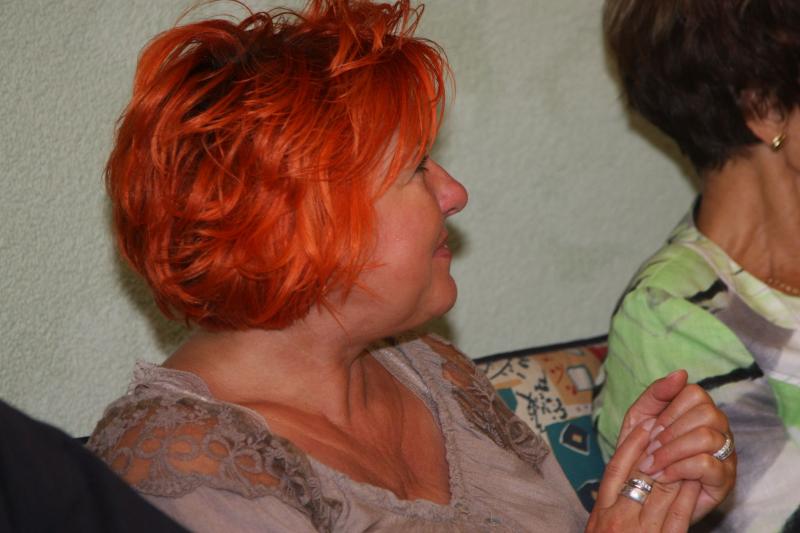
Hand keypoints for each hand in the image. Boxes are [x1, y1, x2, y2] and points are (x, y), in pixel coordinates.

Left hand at [588, 371, 735, 529]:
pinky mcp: (724, 480)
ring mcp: (725, 454)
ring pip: (707, 437)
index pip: (695, 393)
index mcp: (698, 410)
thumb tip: (681, 373)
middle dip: (671, 432)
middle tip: (650, 449)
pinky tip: (662, 475)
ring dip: (671, 451)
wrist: (639, 489)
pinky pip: (708, 464)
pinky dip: (679, 468)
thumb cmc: (641, 450)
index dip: (670, 410)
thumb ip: (657, 392)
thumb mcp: (640, 417)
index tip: (652, 428)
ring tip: (651, 464)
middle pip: (706, 413)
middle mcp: (718, 429)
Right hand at [588, 418, 693, 531]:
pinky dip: (687, 497)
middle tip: (671, 427)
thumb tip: (626, 474)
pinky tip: (695, 481)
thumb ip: (610, 502)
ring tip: (689, 446)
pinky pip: (677, 517)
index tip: (643, 425)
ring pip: (661, 492)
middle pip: (639, 475)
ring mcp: (640, 532)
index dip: (630, 445)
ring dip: (677, 467)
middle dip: (658, 449)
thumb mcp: (598, 524)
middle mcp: (618, 518)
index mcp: (602, 511)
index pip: (615, 469)